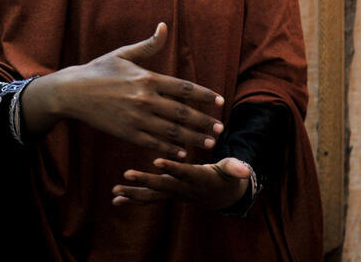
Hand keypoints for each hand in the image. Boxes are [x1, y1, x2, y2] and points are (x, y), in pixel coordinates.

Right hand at [20, 22, 223, 158]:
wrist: (71, 92)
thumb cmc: (99, 70)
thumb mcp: (124, 54)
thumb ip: (149, 45)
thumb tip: (164, 26)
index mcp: (147, 78)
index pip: (183, 88)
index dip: (204, 95)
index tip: (220, 101)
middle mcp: (144, 99)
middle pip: (181, 113)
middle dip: (204, 121)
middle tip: (221, 127)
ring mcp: (135, 118)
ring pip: (170, 131)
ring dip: (192, 137)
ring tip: (210, 142)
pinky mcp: (125, 132)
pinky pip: (152, 142)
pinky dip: (169, 147)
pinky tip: (183, 151)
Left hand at [112, 157, 252, 210]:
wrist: (222, 196)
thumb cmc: (228, 175)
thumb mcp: (233, 170)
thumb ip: (235, 167)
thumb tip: (245, 169)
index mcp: (199, 179)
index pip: (184, 173)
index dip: (172, 168)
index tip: (157, 161)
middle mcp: (184, 189)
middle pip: (163, 186)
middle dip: (144, 181)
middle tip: (126, 174)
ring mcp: (175, 193)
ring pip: (152, 195)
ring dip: (133, 193)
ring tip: (115, 191)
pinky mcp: (168, 194)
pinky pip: (149, 198)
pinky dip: (133, 198)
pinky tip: (116, 198)